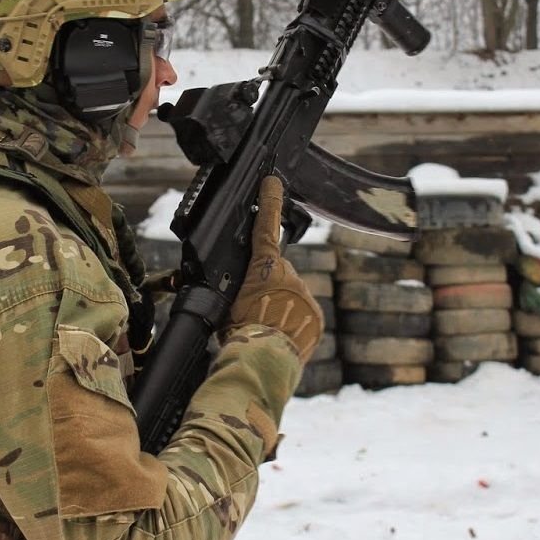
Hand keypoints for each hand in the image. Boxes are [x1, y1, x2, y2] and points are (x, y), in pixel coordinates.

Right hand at [227, 176, 322, 364]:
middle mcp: (289, 275)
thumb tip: (226, 288)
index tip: (273, 182)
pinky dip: (291, 324)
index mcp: (263, 266)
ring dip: (278, 308)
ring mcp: (305, 295)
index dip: (269, 202)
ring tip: (261, 328)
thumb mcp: (223, 302)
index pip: (265, 228)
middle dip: (265, 288)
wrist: (264, 357)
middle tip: (250, 310)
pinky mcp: (316, 317)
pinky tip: (277, 337)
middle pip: (276, 274)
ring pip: (290, 296)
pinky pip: (301, 315)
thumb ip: (232, 287)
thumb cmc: (238, 330)